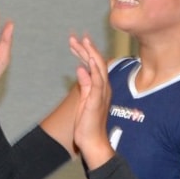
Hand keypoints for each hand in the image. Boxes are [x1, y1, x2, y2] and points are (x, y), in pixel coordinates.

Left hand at [68, 32, 113, 165]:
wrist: (93, 141)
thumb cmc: (88, 123)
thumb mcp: (84, 100)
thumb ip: (84, 84)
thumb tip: (80, 69)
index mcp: (100, 86)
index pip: (94, 65)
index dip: (85, 52)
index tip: (76, 42)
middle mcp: (103, 87)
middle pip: (97, 63)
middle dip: (86, 49)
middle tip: (76, 37)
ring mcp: (102, 94)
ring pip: (99, 69)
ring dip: (90, 55)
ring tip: (82, 42)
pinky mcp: (97, 101)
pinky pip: (97, 83)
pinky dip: (93, 72)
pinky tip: (86, 63)